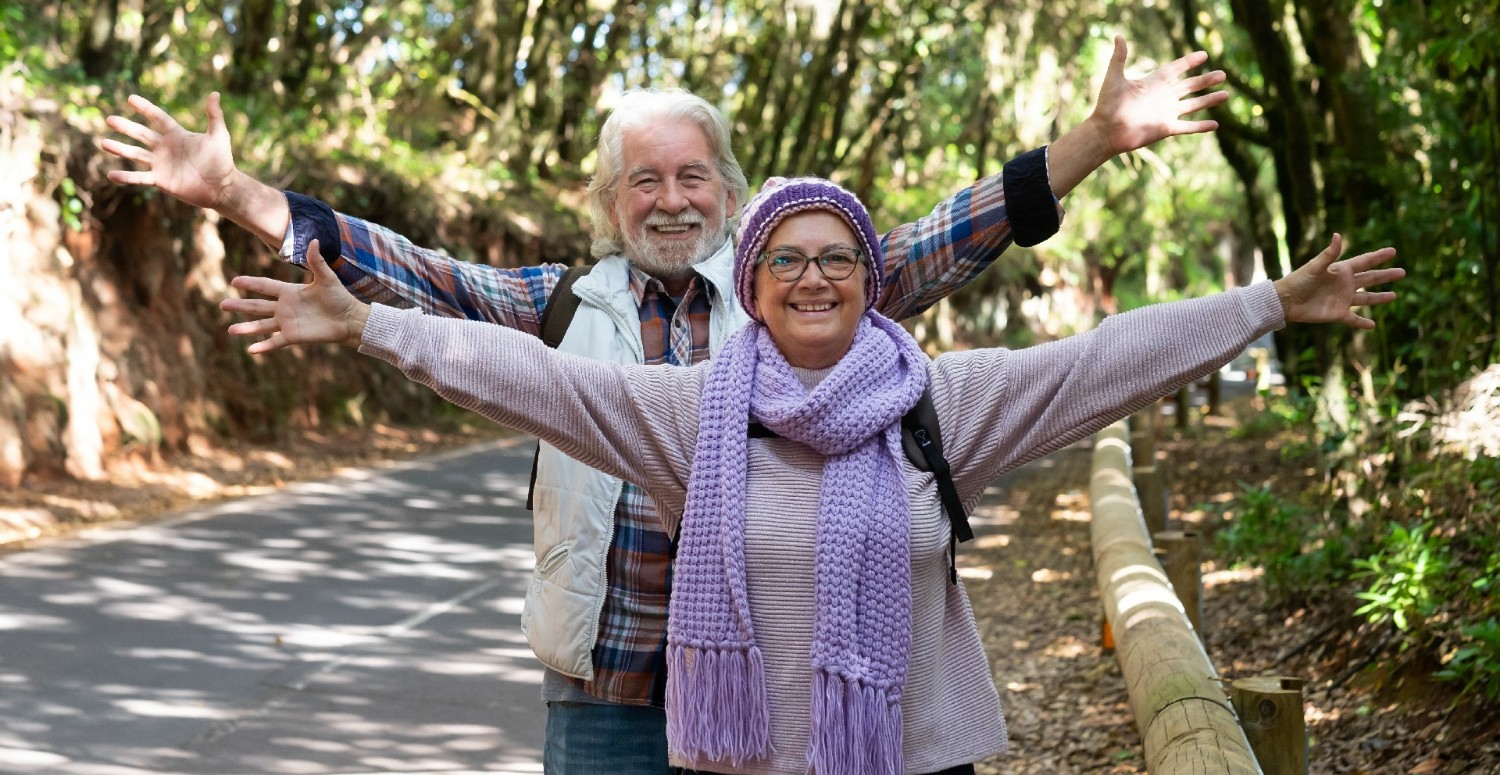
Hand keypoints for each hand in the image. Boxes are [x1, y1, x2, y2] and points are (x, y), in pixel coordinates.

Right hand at [103, 92, 236, 210]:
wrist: (222, 188)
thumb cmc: (222, 161)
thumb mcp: (219, 136)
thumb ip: (214, 115)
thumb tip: (214, 93)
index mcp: (177, 135)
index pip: (157, 118)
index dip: (145, 108)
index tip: (130, 98)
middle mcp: (165, 148)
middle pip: (141, 134)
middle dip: (125, 127)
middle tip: (109, 120)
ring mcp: (161, 164)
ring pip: (136, 155)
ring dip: (120, 149)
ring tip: (104, 143)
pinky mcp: (161, 181)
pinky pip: (140, 178)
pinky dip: (126, 177)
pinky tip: (111, 175)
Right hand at [222, 240, 371, 352]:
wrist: (349, 319)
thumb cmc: (339, 297)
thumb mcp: (327, 278)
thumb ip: (317, 261)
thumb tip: (314, 240)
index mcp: (290, 292)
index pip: (265, 286)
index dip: (250, 283)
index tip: (234, 281)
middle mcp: (285, 308)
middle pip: (257, 306)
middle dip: (240, 305)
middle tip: (222, 305)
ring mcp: (287, 323)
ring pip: (262, 325)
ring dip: (246, 328)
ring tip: (230, 330)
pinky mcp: (293, 337)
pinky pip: (275, 342)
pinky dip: (263, 346)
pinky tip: (250, 350)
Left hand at [1089, 35, 1228, 155]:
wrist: (1105, 131)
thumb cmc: (1107, 105)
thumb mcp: (1114, 78)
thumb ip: (1119, 58)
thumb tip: (1118, 36)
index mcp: (1153, 83)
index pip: (1175, 69)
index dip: (1188, 62)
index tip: (1204, 54)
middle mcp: (1162, 97)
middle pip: (1189, 86)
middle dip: (1206, 80)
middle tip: (1223, 74)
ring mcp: (1166, 113)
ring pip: (1193, 105)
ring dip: (1209, 100)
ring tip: (1226, 94)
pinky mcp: (1166, 128)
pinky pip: (1187, 127)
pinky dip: (1201, 126)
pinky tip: (1216, 124)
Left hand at [1274, 234, 1402, 328]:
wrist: (1286, 301)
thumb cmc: (1298, 280)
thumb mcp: (1315, 266)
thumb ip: (1329, 254)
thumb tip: (1338, 235)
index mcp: (1341, 270)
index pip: (1365, 262)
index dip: (1378, 257)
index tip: (1393, 251)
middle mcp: (1345, 284)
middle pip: (1370, 279)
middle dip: (1386, 276)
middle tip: (1402, 272)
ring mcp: (1343, 299)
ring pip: (1366, 298)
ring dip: (1379, 298)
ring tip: (1394, 296)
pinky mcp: (1337, 314)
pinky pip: (1353, 319)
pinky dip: (1362, 323)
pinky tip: (1372, 326)